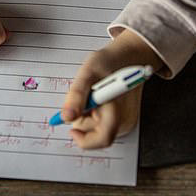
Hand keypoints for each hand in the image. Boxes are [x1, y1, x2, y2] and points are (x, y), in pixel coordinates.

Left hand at [59, 29, 163, 148]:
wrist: (129, 56)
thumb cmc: (110, 62)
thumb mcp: (87, 73)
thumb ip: (77, 96)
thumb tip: (67, 117)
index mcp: (118, 113)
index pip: (100, 140)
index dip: (82, 138)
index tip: (69, 123)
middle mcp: (124, 122)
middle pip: (92, 131)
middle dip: (82, 115)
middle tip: (84, 94)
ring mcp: (125, 121)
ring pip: (95, 126)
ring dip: (87, 112)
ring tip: (92, 93)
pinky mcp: (123, 118)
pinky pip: (101, 121)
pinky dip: (94, 111)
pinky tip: (96, 97)